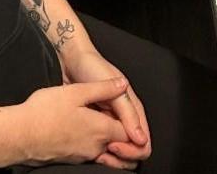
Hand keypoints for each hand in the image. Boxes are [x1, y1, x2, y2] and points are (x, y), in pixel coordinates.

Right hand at [15, 78, 131, 168]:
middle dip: (123, 138)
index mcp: (101, 130)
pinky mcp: (70, 159)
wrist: (18, 136)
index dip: (133, 127)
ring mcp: (82, 156)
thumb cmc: (45, 112)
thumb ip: (103, 88)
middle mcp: (95, 147)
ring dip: (108, 142)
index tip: (130, 118)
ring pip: (104, 151)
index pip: (129, 134)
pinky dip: (92, 145)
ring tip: (101, 125)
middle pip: (119, 146)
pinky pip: (89, 154)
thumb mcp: (76, 92)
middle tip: (120, 122)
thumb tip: (122, 84)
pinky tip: (83, 132)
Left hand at [62, 50, 150, 167]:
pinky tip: (90, 149)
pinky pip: (103, 144)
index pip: (143, 143)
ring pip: (118, 149)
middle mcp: (124, 118)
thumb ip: (128, 113)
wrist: (73, 59)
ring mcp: (111, 121)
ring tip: (96, 153)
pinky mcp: (97, 123)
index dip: (131, 150)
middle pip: (132, 150)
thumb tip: (141, 139)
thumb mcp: (114, 90)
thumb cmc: (94, 68)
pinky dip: (100, 150)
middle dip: (122, 157)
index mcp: (134, 110)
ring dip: (111, 157)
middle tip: (104, 152)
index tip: (113, 146)